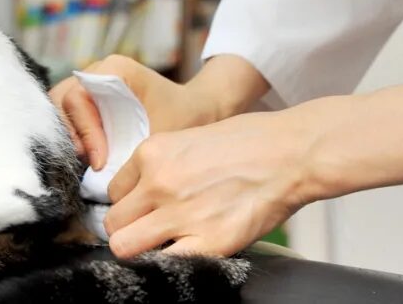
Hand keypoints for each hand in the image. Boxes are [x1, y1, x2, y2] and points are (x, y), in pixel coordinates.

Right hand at [50, 54, 269, 168]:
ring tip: (84, 162)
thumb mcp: (162, 134)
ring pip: (58, 106)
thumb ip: (132, 152)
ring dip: (66, 135)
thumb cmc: (184, 117)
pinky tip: (85, 158)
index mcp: (114, 69)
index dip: (84, 132)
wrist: (199, 107)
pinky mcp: (90, 98)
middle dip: (69, 134)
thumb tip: (104, 182)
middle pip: (60, 99)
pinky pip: (66, 113)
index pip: (78, 98)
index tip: (100, 163)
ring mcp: (90, 82)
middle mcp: (97, 70)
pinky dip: (70, 135)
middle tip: (87, 163)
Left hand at [104, 107, 316, 258]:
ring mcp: (181, 214)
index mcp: (152, 153)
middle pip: (113, 222)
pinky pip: (165, 264)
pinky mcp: (209, 242)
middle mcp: (158, 183)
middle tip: (145, 230)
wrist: (289, 153)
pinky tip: (183, 253)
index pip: (113, 191)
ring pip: (124, 246)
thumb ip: (161, 163)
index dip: (126, 203)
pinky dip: (168, 264)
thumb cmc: (246, 141)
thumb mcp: (188, 137)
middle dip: (126, 228)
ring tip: (158, 246)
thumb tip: (142, 189)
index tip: (139, 209)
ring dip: (137, 249)